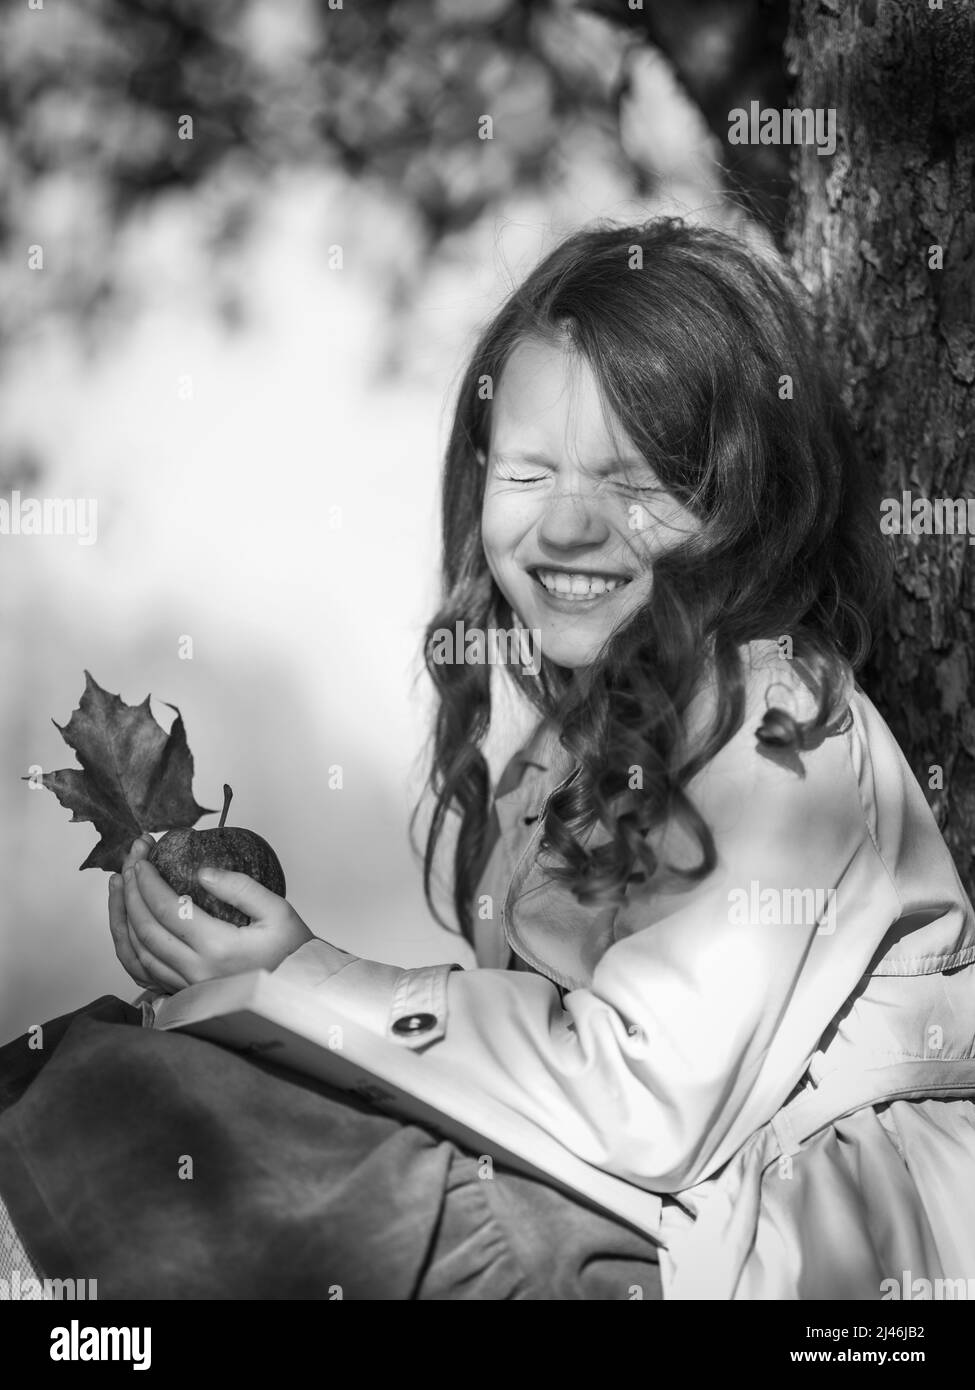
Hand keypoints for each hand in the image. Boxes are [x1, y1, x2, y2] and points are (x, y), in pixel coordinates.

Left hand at [108, 835, 314, 993]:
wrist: (299, 995)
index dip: (149, 881)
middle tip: (130, 861)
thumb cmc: (293, 953)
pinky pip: (144, 971)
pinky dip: (128, 945)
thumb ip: (241, 888)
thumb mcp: (278, 911)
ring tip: (120, 886)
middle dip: (132, 890)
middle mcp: (196, 971)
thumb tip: (202, 872)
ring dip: (123, 916)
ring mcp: (187, 986)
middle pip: (145, 929)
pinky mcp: (185, 993)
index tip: (142, 856)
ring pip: (137, 952)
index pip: (168, 909)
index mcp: (218, 948)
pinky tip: (126, 924)